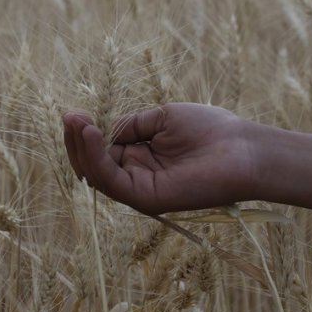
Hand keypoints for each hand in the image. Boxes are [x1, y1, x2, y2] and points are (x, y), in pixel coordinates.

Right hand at [62, 103, 256, 214]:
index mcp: (140, 158)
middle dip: (76, 140)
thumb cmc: (211, 130)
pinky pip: (111, 180)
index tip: (73, 112)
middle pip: (92, 164)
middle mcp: (136, 176)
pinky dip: (96, 158)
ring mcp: (140, 189)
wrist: (243, 149)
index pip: (100, 150)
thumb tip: (100, 128)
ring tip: (76, 121)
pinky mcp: (146, 199)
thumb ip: (129, 125)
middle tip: (67, 115)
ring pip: (96, 174)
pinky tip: (92, 134)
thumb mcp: (161, 118)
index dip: (84, 132)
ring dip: (81, 147)